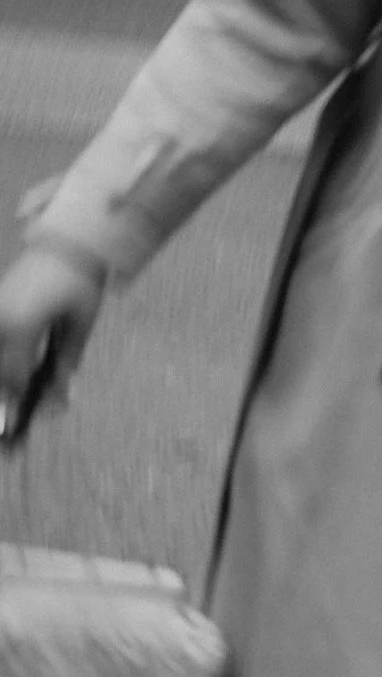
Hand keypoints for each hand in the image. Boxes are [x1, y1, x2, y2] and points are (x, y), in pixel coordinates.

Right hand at [0, 245, 105, 445]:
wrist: (65, 242)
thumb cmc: (80, 283)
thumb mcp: (79, 325)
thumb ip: (65, 361)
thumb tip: (58, 396)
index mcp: (21, 328)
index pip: (12, 378)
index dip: (10, 408)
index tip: (9, 433)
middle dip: (3, 400)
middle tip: (8, 434)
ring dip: (3, 382)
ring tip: (11, 414)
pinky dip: (2, 363)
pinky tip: (11, 381)